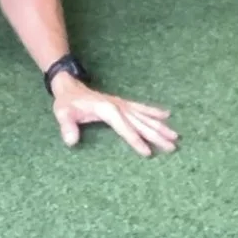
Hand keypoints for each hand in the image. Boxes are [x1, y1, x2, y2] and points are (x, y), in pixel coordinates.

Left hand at [50, 75, 177, 158]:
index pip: (123, 127)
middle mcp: (117, 105)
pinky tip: (167, 114)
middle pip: (140, 122)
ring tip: (175, 135)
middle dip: (156, 134)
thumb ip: (67, 126)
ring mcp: (121, 103)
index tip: (148, 152)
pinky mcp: (122, 103)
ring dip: (160, 125)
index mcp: (106, 109)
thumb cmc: (66, 102)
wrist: (69, 85)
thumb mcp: (62, 113)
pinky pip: (141, 108)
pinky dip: (154, 111)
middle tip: (172, 146)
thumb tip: (71, 141)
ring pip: (144, 116)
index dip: (135, 139)